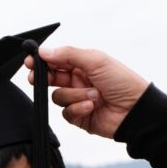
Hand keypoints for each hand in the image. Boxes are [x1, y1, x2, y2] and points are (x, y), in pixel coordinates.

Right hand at [25, 46, 149, 139]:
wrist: (136, 111)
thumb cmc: (123, 82)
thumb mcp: (96, 61)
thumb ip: (68, 55)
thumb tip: (44, 51)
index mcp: (83, 65)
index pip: (56, 61)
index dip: (42, 61)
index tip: (30, 61)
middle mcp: (78, 81)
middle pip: (51, 78)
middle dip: (44, 78)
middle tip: (36, 78)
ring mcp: (77, 99)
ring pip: (58, 97)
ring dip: (74, 96)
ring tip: (93, 96)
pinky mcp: (79, 116)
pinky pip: (66, 113)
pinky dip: (78, 109)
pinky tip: (92, 107)